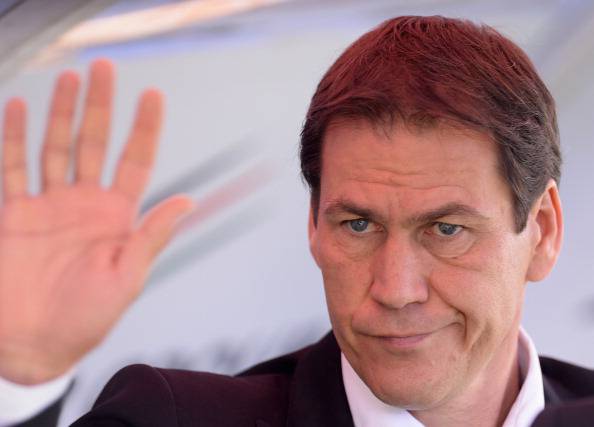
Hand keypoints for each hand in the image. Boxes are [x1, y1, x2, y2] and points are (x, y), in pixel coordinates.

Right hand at [0, 59, 193, 384]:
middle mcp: (85, 204)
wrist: (34, 345)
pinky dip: (14, 138)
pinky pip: (13, 168)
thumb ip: (153, 235)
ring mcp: (48, 206)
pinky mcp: (14, 214)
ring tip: (70, 78)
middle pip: (95, 143)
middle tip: (105, 68)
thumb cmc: (86, 319)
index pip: (135, 161)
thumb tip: (188, 200)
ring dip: (62, 113)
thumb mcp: (128, 277)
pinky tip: (19, 109)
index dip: (145, 127)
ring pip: (56, 147)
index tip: (152, 95)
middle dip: (100, 106)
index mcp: (117, 217)